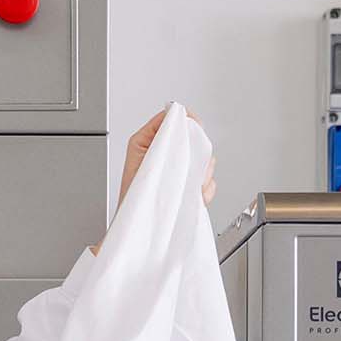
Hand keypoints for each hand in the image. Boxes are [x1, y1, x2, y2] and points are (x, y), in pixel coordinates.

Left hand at [90, 106, 216, 253]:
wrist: (137, 227)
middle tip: (187, 167)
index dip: (190, 124)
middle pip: (198, 139)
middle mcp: (169, 155)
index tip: (191, 134)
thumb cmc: (132, 195)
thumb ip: (156, 130)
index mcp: (155, 141)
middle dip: (198, 153)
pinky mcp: (189, 188)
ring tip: (186, 186)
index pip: (180, 120)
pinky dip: (204, 190)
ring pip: (206, 161)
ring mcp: (181, 172)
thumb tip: (173, 113)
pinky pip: (208, 183)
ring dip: (201, 174)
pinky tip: (192, 196)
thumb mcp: (137, 152)